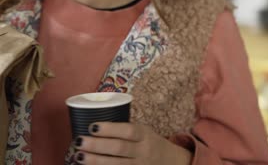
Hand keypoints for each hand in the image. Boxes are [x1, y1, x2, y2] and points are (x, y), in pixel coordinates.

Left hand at [74, 122, 192, 164]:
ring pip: (116, 164)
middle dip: (97, 145)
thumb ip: (126, 130)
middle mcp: (143, 151)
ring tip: (79, 155)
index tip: (92, 126)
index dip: (110, 129)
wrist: (171, 162)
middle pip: (119, 148)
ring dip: (95, 160)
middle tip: (79, 141)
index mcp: (145, 135)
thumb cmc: (150, 143)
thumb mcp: (144, 132)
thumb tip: (95, 126)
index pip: (128, 131)